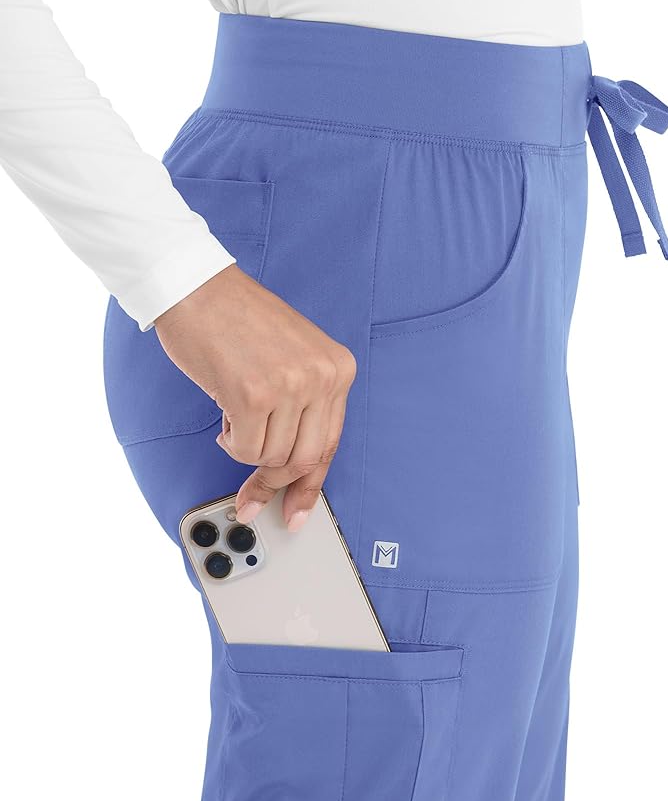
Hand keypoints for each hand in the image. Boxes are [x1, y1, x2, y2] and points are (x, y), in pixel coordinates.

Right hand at [154, 264, 356, 530]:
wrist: (197, 288)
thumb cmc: (236, 320)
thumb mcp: (293, 357)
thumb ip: (304, 405)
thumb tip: (294, 469)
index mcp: (338, 367)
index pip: (330, 444)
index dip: (310, 485)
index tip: (296, 512)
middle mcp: (322, 377)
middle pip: (304, 459)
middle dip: (274, 481)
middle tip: (251, 492)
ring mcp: (290, 386)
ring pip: (272, 457)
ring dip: (247, 448)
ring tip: (234, 416)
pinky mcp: (254, 395)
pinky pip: (245, 449)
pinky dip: (231, 441)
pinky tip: (224, 411)